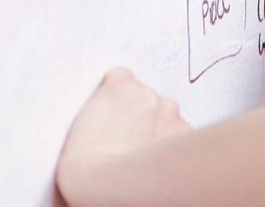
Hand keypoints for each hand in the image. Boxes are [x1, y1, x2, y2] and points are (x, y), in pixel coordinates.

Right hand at [56, 67, 189, 202]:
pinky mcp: (183, 132)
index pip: (123, 78)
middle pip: (146, 98)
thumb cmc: (86, 164)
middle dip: (140, 115)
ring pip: (165, 115)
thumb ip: (104, 105)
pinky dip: (170, 144)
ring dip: (157, 128)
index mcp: (119, 85)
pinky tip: (153, 159)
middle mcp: (147, 93)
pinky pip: (179, 133)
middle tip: (125, 139)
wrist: (105, 185)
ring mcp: (168, 112)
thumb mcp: (82, 122)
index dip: (119, 99)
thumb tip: (115, 113)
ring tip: (138, 152)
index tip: (115, 114)